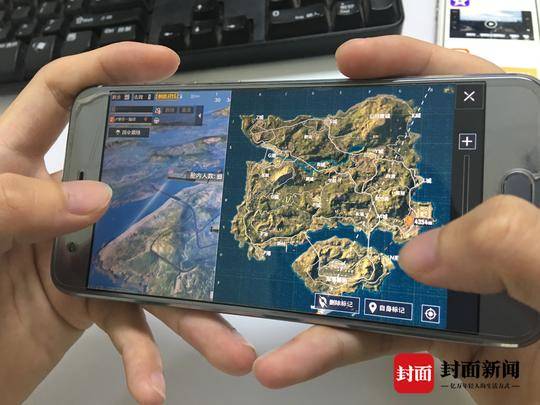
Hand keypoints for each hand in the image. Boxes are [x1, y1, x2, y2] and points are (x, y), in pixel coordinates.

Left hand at [0, 43, 255, 404]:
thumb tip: (96, 196)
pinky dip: (143, 358)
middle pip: (137, 185)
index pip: (64, 97)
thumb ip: (13, 206)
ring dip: (189, 312)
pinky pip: (129, 324)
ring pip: (150, 268)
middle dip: (186, 195)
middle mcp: (57, 205)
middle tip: (227, 202)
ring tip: (227, 341)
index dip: (111, 69)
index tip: (165, 66)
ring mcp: (78, 254)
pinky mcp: (86, 303)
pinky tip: (152, 386)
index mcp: (16, 167)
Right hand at [253, 36, 539, 404]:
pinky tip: (296, 354)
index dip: (410, 68)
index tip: (352, 65)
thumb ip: (514, 242)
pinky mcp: (441, 319)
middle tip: (299, 161)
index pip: (474, 93)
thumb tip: (424, 252)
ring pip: (378, 252)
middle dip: (346, 163)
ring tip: (270, 269)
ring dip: (321, 268)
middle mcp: (491, 215)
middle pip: (407, 169)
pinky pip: (377, 323)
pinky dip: (333, 340)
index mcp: (528, 177)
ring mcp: (461, 269)